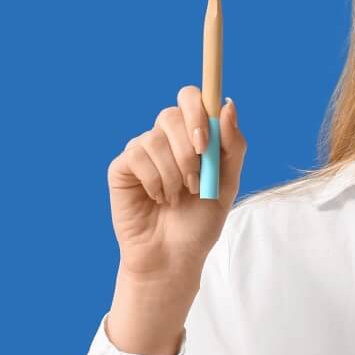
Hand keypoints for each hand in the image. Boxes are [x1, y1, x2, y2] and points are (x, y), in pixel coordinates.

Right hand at [107, 85, 246, 285]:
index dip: (198, 111)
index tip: (205, 143)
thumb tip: (227, 105)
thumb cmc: (200, 222)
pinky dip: (154, 181)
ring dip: (174, 174)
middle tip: (196, 182)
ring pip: (155, 139)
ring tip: (178, 198)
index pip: (192, 98)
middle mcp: (165, 138)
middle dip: (188, 150)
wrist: (174, 256)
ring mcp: (142, 151)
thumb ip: (233, 146)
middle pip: (171, 113)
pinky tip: (158, 199)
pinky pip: (137, 156)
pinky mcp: (122, 167)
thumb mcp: (228, 184)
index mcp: (192, 136)